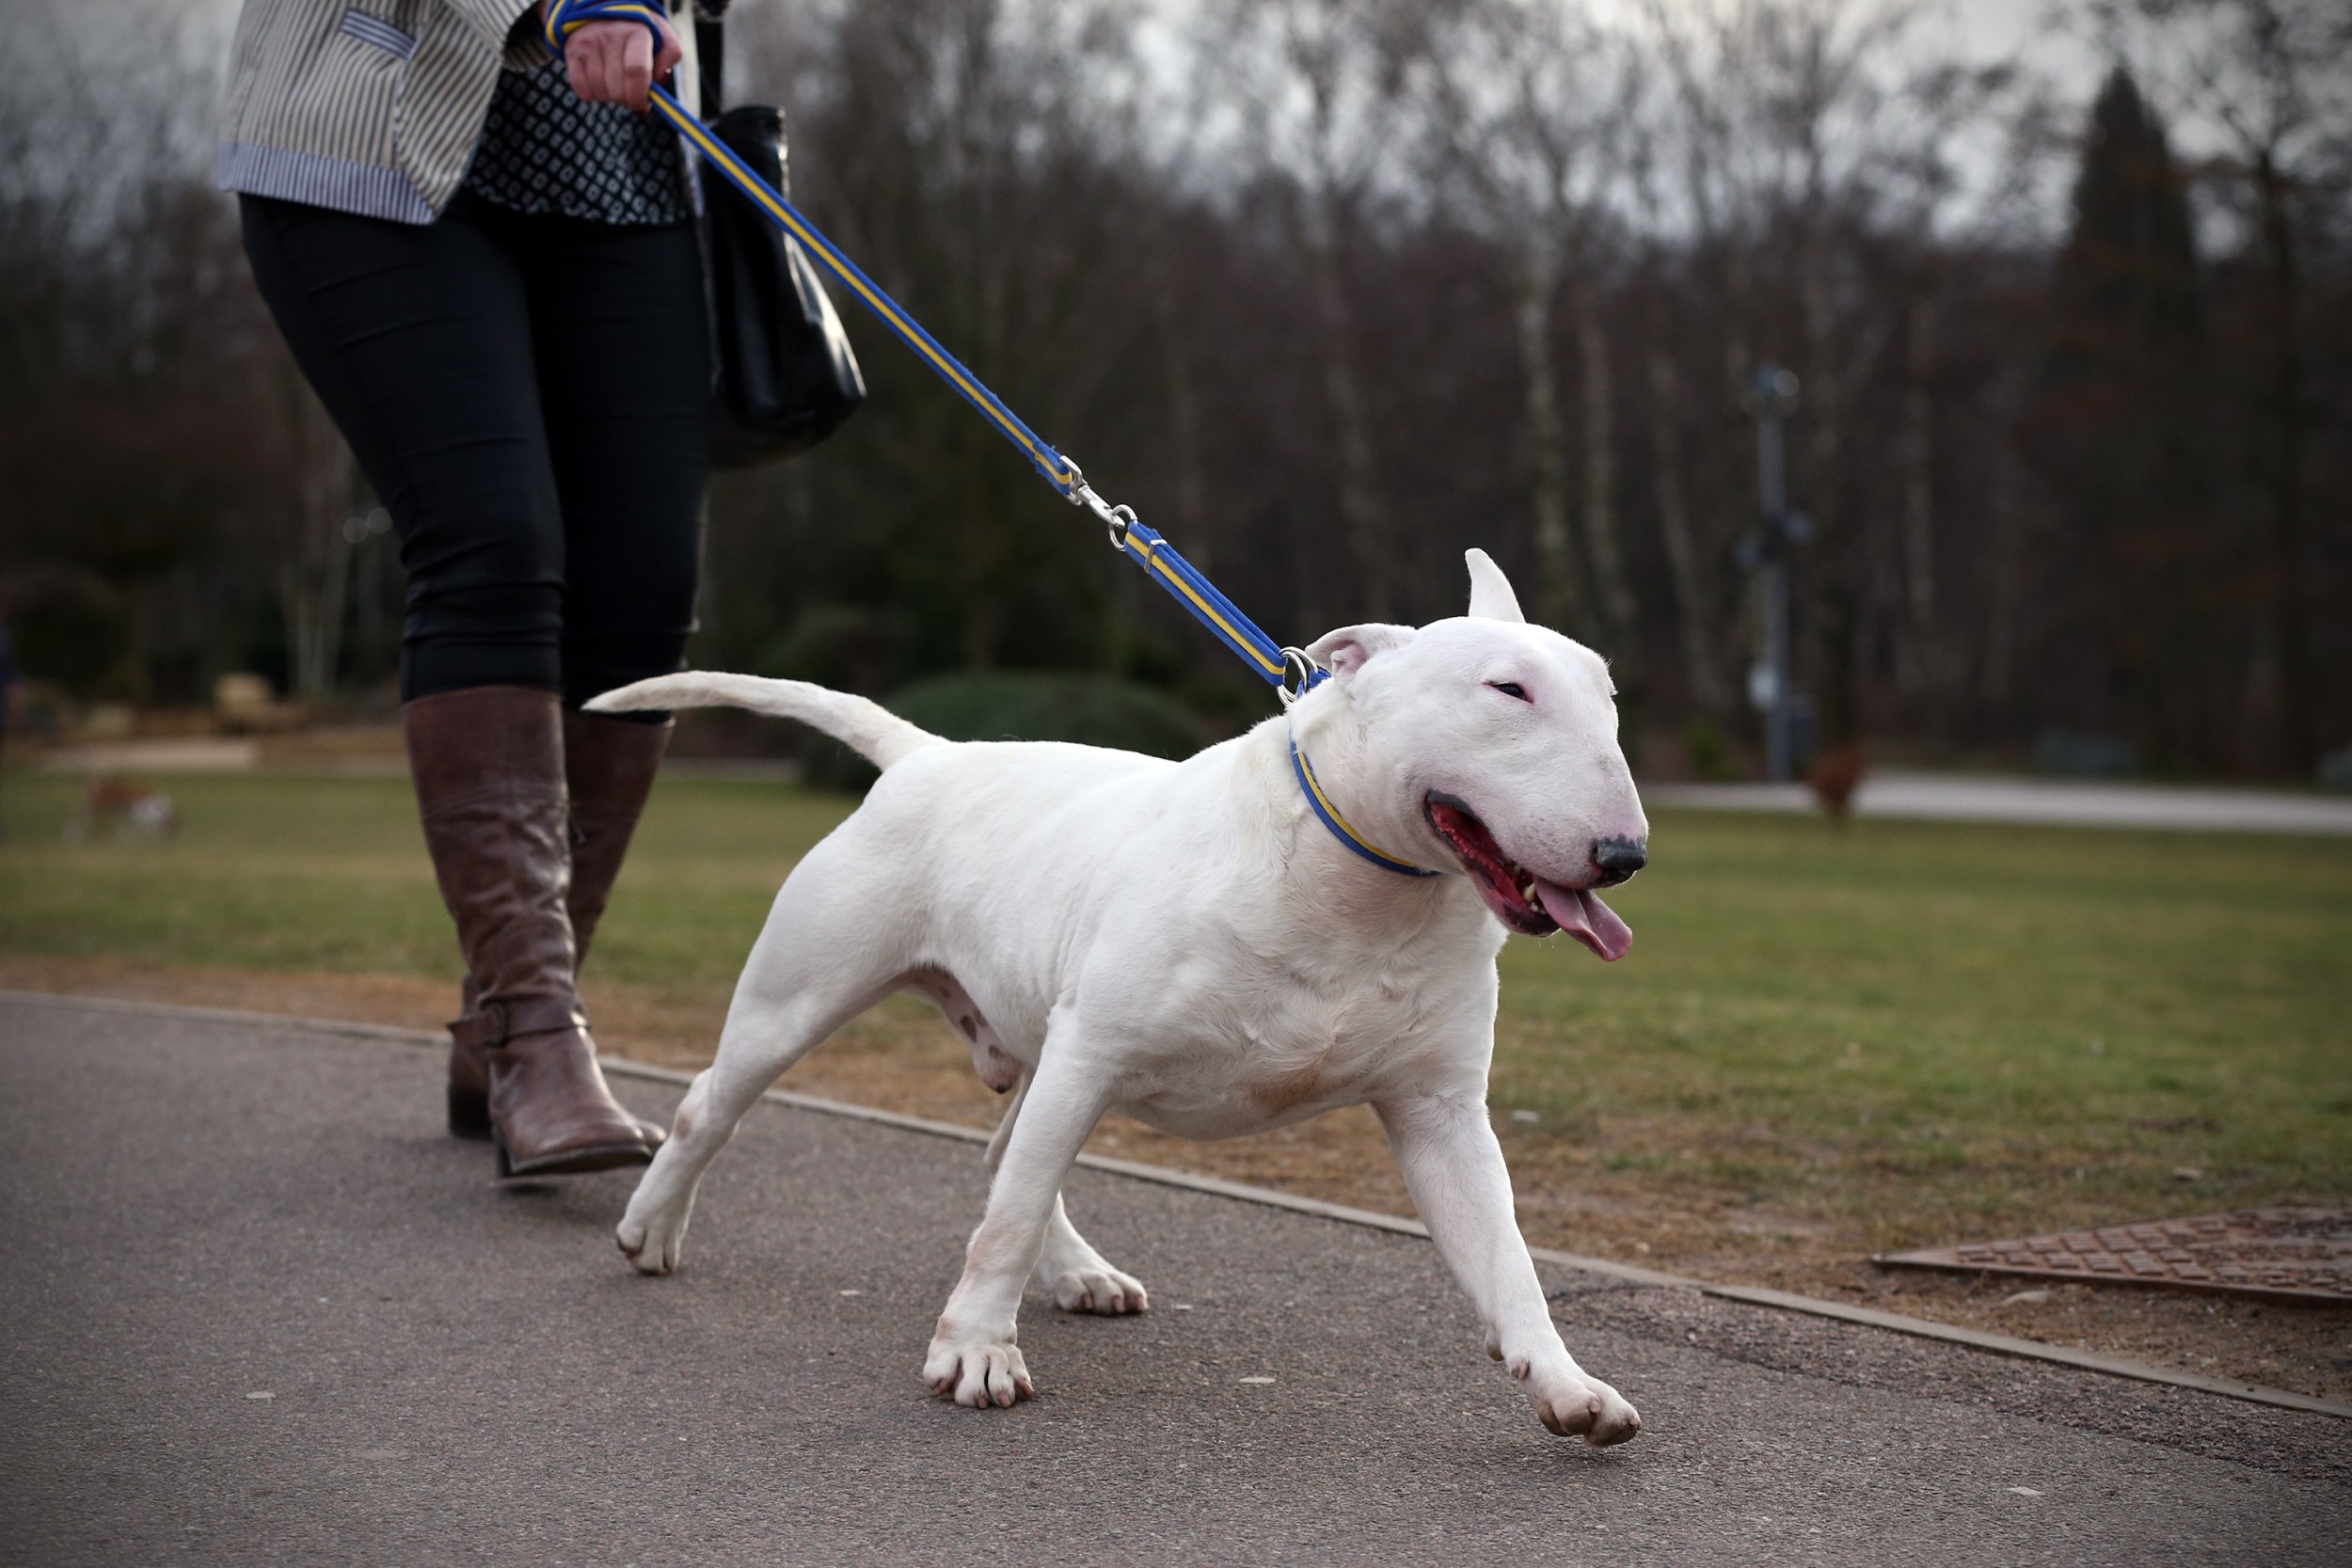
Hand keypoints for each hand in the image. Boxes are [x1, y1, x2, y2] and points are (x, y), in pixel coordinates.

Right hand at [541, 4, 683, 113]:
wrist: (604, 11)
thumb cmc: (639, 32)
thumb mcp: (662, 36)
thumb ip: (670, 55)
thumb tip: (657, 81)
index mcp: (638, 32)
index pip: (636, 70)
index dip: (639, 95)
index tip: (642, 103)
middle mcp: (611, 35)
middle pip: (618, 88)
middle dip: (627, 100)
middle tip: (630, 92)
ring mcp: (589, 42)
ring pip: (600, 92)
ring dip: (610, 97)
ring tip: (615, 83)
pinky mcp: (572, 50)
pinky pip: (582, 90)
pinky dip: (592, 95)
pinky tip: (600, 83)